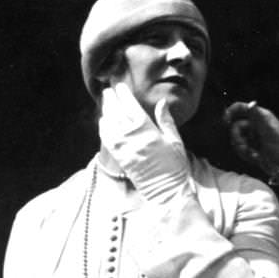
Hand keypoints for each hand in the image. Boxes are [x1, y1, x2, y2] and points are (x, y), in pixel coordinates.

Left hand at [99, 84, 192, 202]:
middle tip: (108, 91)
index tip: (119, 87)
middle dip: (111, 100)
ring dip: (106, 111)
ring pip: (109, 124)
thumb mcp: (175, 141)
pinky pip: (106, 139)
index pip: (131, 107)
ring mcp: (123, 148)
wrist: (165, 191)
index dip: (123, 95)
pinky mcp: (119, 158)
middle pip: (116, 113)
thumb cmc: (174, 166)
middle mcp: (132, 138)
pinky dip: (103, 128)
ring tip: (106, 103)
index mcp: (148, 131)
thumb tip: (162, 102)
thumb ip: (166, 120)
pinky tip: (103, 121)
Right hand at [224, 100, 278, 177]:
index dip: (231, 113)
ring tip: (254, 154)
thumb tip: (252, 103)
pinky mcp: (252, 148)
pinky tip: (255, 158)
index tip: (225, 121)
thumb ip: (258, 117)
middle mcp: (256, 125)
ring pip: (236, 139)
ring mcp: (253, 137)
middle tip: (245, 147)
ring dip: (242, 148)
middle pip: (235, 126)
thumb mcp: (269, 131)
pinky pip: (240, 149)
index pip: (240, 108)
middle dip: (238, 137)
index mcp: (261, 116)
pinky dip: (245, 154)